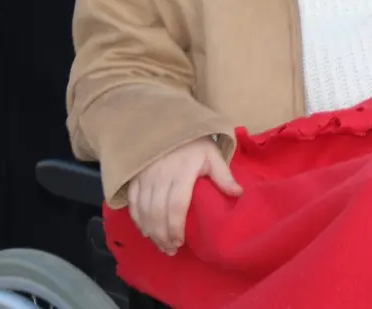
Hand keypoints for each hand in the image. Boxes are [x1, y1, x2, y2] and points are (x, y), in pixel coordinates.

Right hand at [129, 136, 241, 254]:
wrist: (168, 123)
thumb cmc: (194, 142)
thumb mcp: (212, 154)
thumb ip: (223, 175)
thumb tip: (238, 194)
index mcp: (182, 171)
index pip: (176, 204)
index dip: (176, 226)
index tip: (180, 242)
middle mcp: (160, 175)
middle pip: (157, 212)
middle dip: (162, 235)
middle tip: (170, 250)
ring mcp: (145, 176)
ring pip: (143, 210)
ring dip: (150, 231)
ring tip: (160, 245)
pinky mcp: (135, 177)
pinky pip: (133, 202)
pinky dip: (137, 219)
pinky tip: (146, 231)